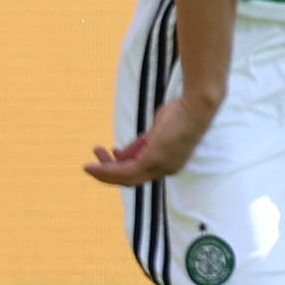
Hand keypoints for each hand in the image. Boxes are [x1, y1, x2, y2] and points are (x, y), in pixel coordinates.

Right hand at [84, 92, 218, 187]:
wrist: (196, 105)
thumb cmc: (183, 110)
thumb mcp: (161, 128)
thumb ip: (147, 140)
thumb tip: (134, 146)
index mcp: (169, 162)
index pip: (143, 172)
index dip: (124, 166)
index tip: (114, 153)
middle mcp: (166, 169)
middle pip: (132, 179)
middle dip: (110, 172)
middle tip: (95, 159)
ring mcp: (160, 167)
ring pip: (125, 179)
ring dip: (104, 174)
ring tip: (88, 167)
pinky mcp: (153, 160)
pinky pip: (124, 172)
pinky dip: (106, 171)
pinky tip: (93, 167)